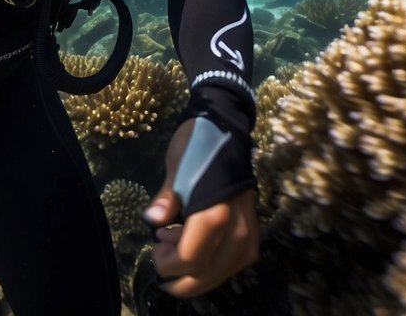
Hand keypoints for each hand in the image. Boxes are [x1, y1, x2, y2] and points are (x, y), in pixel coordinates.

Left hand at [143, 118, 258, 297]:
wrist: (225, 127)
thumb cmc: (197, 146)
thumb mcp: (176, 168)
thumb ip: (166, 199)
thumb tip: (152, 220)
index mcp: (215, 213)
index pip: (191, 259)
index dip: (168, 265)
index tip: (153, 250)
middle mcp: (237, 227)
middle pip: (208, 272)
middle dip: (182, 278)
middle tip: (161, 264)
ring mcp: (249, 230)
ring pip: (225, 271)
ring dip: (198, 273)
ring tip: (175, 254)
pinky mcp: (253, 228)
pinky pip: (235, 261)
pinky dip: (214, 264)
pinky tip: (198, 252)